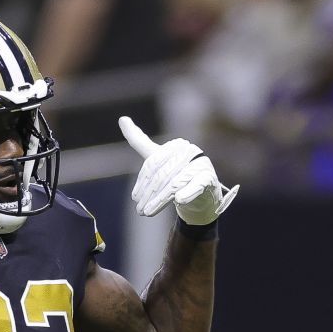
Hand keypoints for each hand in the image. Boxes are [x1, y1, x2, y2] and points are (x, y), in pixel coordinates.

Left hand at [119, 116, 238, 225]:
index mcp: (175, 145)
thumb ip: (140, 141)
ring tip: (149, 212)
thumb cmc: (178, 177)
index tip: (135, 198)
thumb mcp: (158, 160)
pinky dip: (188, 193)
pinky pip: (196, 185)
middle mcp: (189, 151)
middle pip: (163, 174)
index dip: (142, 182)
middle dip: (150, 194)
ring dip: (161, 200)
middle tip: (140, 210)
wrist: (202, 199)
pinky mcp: (210, 178)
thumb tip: (122, 119)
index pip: (153, 163)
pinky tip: (179, 201)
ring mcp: (200, 164)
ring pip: (175, 182)